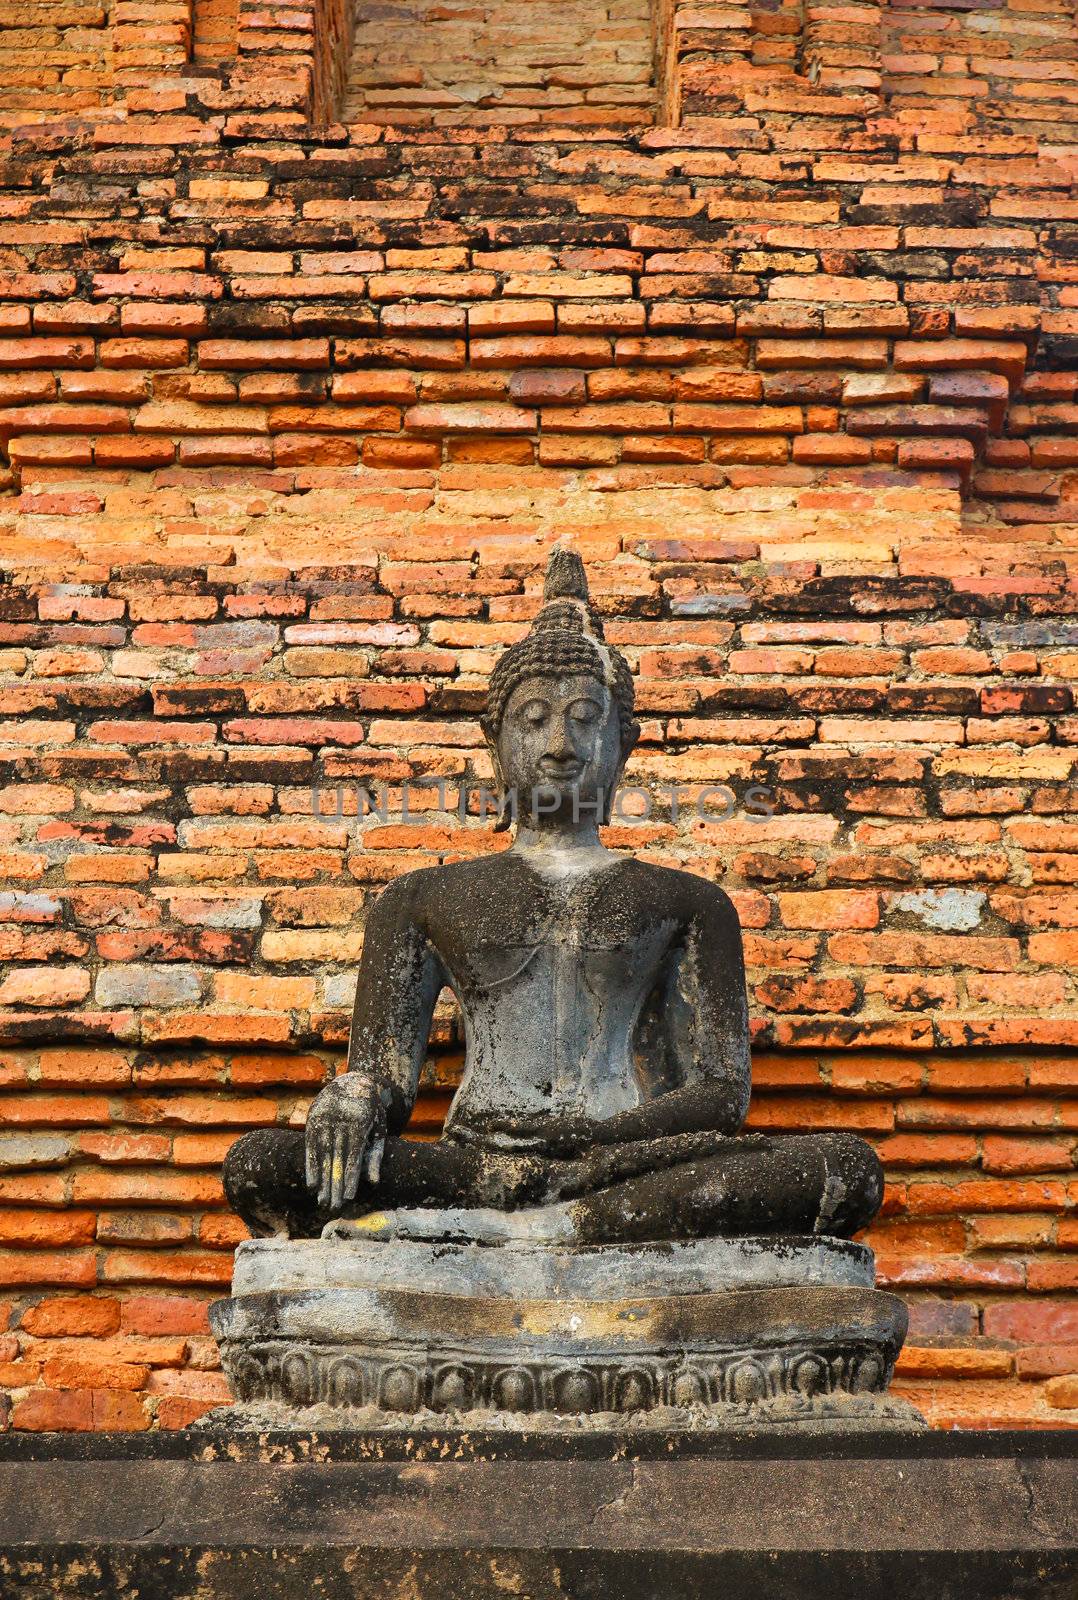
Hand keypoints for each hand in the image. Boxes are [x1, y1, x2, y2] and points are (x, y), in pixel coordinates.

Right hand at [305, 1074, 385, 1211]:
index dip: (350, 1177)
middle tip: (334, 1208)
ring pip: (322, 1155)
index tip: (349, 1198)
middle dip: (335, 1185)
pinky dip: (311, 1167)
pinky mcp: (313, 1118)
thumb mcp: (379, 1130)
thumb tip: (373, 1183)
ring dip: (322, 1180)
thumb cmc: (372, 1113)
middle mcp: (339, 1119)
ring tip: (322, 1201)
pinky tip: (312, 1185)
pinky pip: (310, 1147)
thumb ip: (376, 1156)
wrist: (355, 1082)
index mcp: (359, 1121)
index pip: (353, 1155)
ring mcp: (324, 1117)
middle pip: (336, 1158)